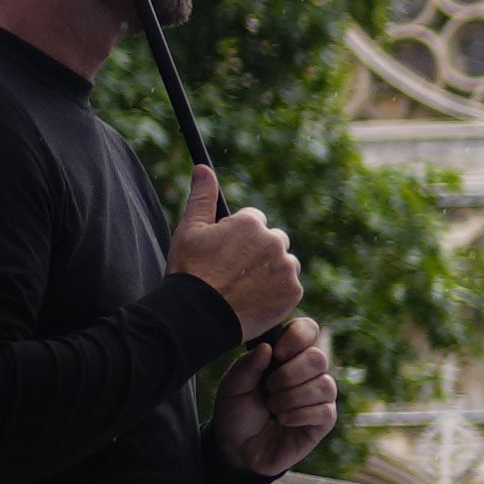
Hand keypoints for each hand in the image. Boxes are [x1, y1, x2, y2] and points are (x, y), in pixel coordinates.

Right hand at [169, 164, 301, 335]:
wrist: (197, 315)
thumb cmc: (189, 271)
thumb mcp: (189, 229)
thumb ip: (201, 196)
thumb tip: (202, 168)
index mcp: (251, 223)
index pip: (254, 221)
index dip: (237, 237)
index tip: (224, 253)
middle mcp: (275, 241)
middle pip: (272, 240)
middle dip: (257, 251)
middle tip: (234, 271)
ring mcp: (287, 268)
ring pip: (283, 263)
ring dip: (269, 270)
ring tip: (243, 286)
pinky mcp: (294, 292)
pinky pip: (289, 286)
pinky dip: (276, 292)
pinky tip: (254, 298)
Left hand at [212, 315, 336, 475]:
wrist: (237, 449)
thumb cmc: (236, 413)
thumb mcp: (232, 386)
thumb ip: (247, 365)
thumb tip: (267, 347)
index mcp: (287, 356)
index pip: (308, 330)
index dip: (297, 337)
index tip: (277, 354)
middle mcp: (307, 373)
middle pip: (318, 358)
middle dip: (289, 375)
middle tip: (268, 388)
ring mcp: (319, 397)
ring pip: (324, 385)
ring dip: (292, 398)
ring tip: (273, 409)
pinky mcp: (324, 421)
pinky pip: (325, 410)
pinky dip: (299, 415)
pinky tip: (283, 421)